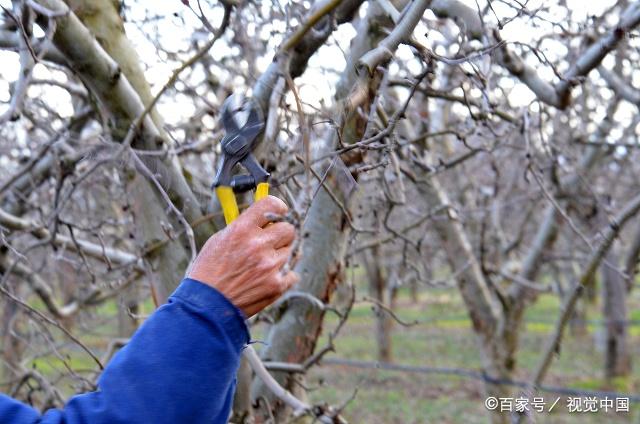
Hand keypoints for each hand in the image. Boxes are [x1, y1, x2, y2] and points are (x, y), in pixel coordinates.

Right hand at [187, 196, 297, 316]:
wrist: (206, 306)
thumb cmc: (209, 272)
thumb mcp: (219, 240)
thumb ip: (243, 227)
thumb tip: (263, 218)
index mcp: (242, 229)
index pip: (272, 204)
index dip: (277, 208)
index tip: (278, 213)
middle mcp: (258, 244)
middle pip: (288, 229)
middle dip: (280, 235)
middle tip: (269, 243)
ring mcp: (269, 265)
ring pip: (290, 251)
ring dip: (278, 256)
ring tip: (259, 266)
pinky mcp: (277, 285)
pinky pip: (291, 273)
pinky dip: (282, 276)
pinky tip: (265, 280)